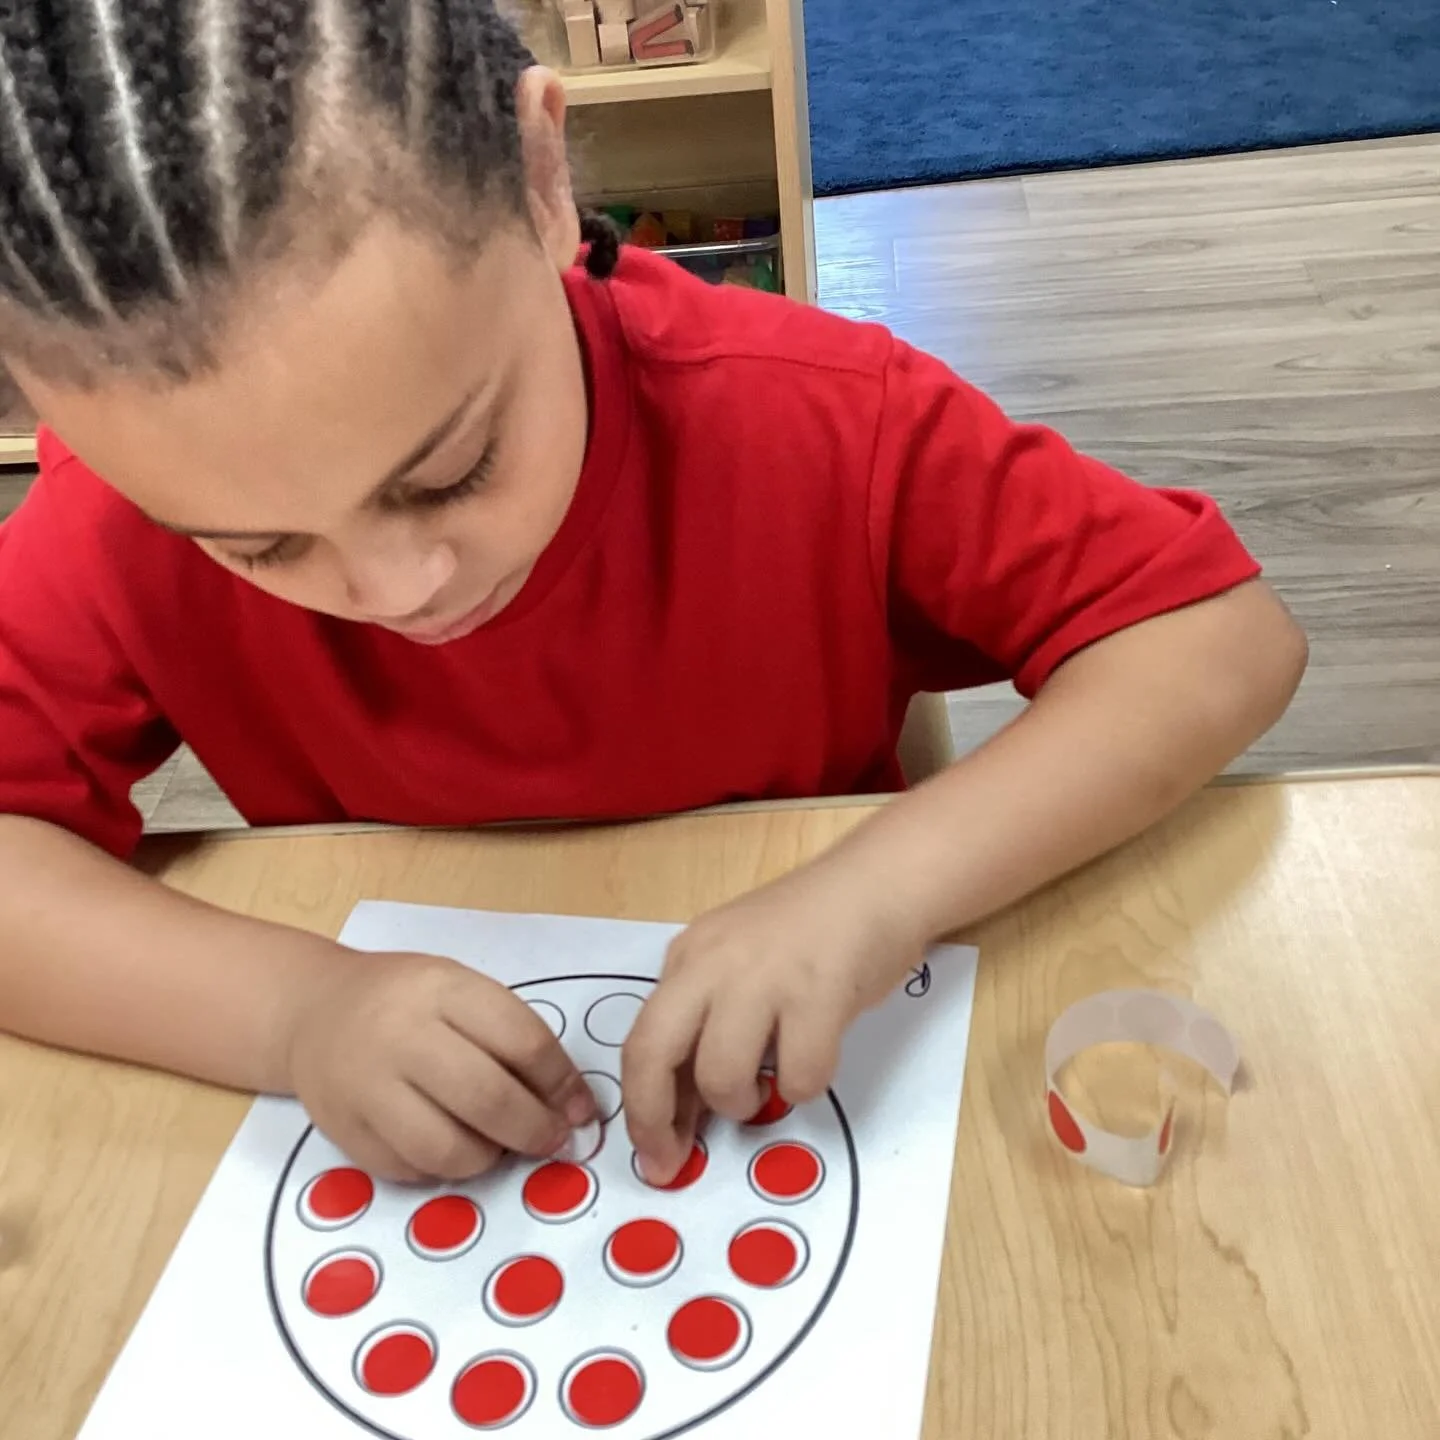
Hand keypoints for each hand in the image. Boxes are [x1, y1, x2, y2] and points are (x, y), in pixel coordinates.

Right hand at [282, 949, 596, 1182]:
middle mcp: (400, 1035)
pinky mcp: (344, 1132)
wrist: (314, 1011)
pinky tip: (451, 1146)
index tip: (581, 1109)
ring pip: (447, 1147)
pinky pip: (410, 1170)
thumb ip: (512, 1037)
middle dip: (535, 1130)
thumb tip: (570, 1104)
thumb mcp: (461, 992)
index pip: (521, 1040)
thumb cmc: (407, 1001)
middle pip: (486, 1097)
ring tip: (497, 1144)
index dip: (562, 1082)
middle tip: (553, 1141)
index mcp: (442, 990)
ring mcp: (366, 1087)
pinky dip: (443, 1168)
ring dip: (489, 1157)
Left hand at [622, 864, 923, 1184]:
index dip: (640, 1107)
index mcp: (689, 958)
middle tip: (672, 1162)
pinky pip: (798, 1077)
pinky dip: (804, 1087)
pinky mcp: (817, 993)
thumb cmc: (811, 932)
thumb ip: (706, 1022)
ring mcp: (763, 976)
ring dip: (740, 1103)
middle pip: (651, 1054)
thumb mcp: (738, 965)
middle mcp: (713, 963)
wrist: (876, 884)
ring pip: (720, 1075)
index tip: (654, 1149)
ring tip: (766, 1085)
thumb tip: (683, 1108)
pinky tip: (815, 1056)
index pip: (640, 1040)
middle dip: (653, 1121)